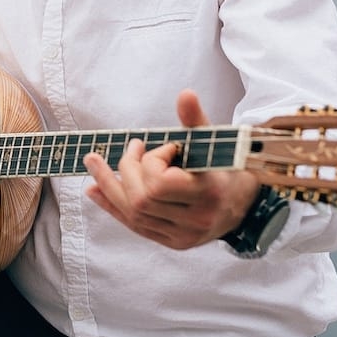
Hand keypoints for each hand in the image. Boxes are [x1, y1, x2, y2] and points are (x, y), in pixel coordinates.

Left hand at [83, 90, 260, 249]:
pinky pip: (135, 226)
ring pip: (133, 214)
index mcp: (209, 193)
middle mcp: (196, 221)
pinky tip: (93, 189)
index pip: (159, 183)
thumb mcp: (212, 141)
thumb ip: (196, 119)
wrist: (243, 203)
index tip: (167, 148)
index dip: (153, 161)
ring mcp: (183, 236)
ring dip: (110, 184)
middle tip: (134, 147)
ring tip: (95, 161)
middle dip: (128, 169)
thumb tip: (185, 94)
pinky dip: (111, 205)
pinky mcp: (172, 243)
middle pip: (140, 200)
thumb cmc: (223, 166)